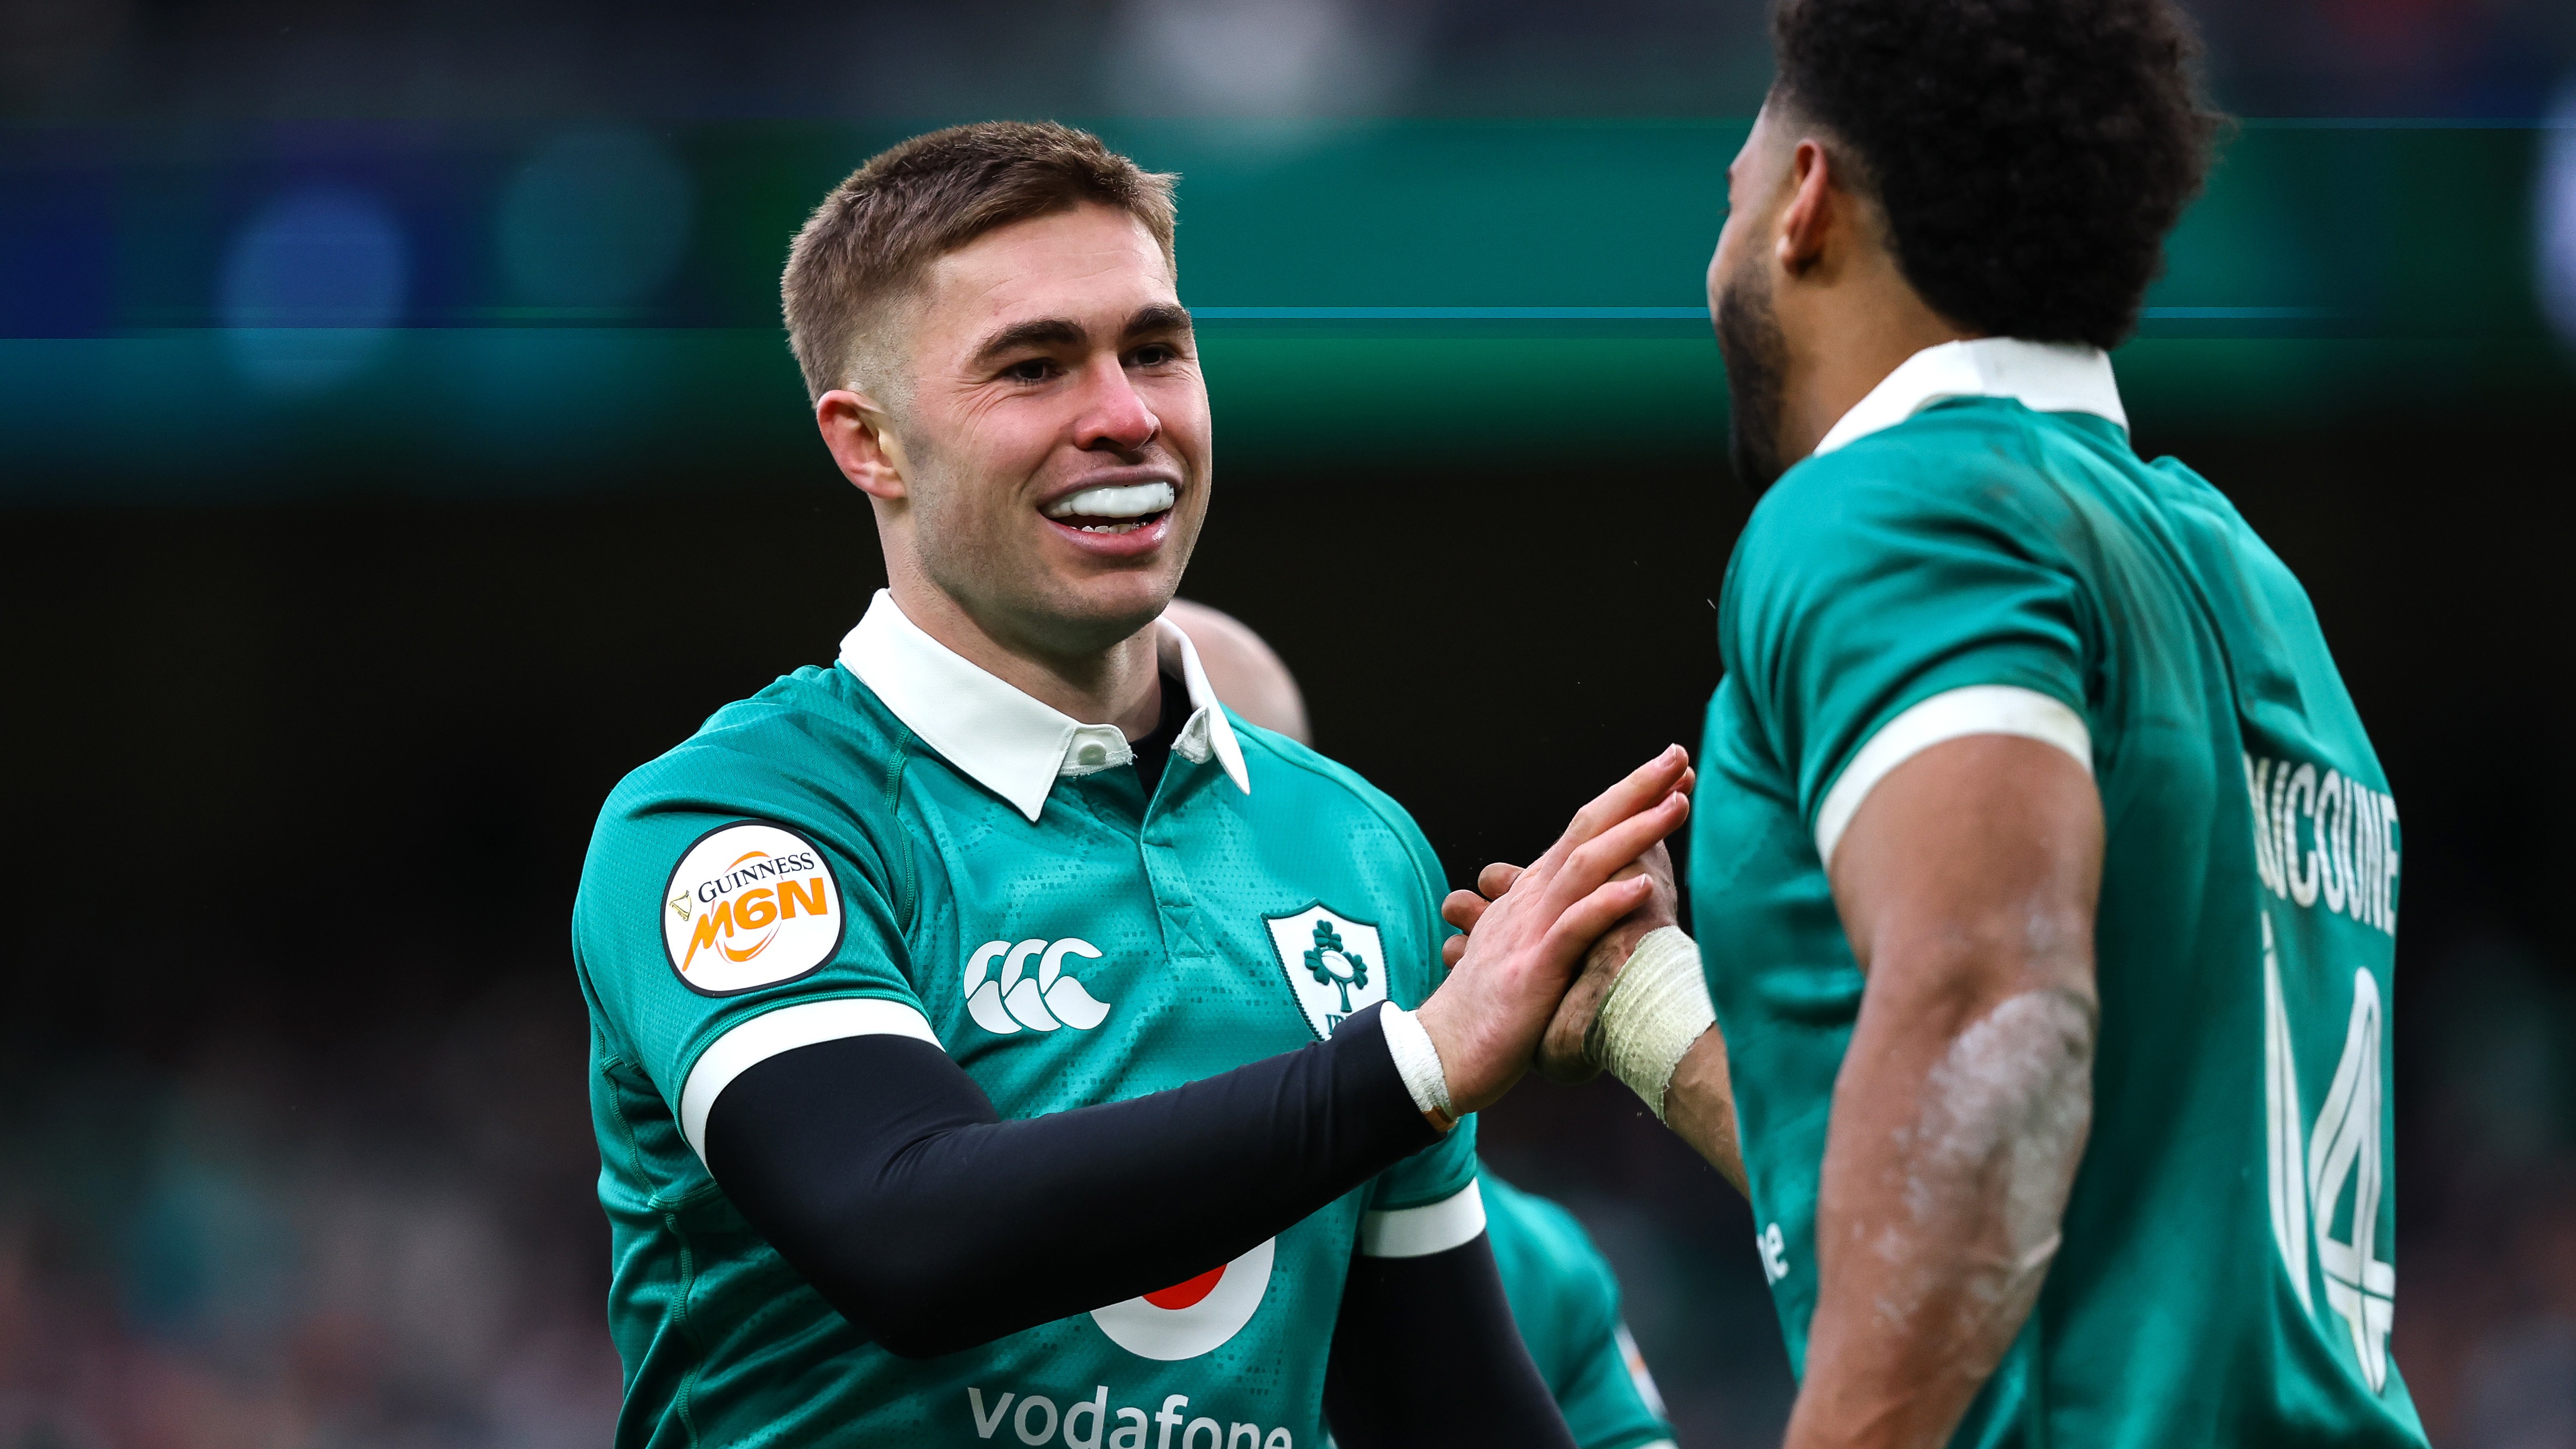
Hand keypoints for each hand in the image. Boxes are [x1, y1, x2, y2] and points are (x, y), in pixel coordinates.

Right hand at [1414, 747, 1692, 1115]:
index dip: (1626, 797)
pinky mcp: (1532, 972)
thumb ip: (1556, 921)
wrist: (1438, 1054)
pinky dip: (1607, 903)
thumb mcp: (1523, 950)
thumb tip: (1594, 904)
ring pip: (1584, 867)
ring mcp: (1530, 934)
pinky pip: (1573, 929)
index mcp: (1532, 895)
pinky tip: (1643, 885)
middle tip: (1676, 754)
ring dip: (1632, 831)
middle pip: (1586, 830)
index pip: (1584, 830)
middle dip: (1634, 790)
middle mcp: (1530, 902)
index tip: (1669, 772)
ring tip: (1676, 804)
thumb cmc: (1489, 1010)